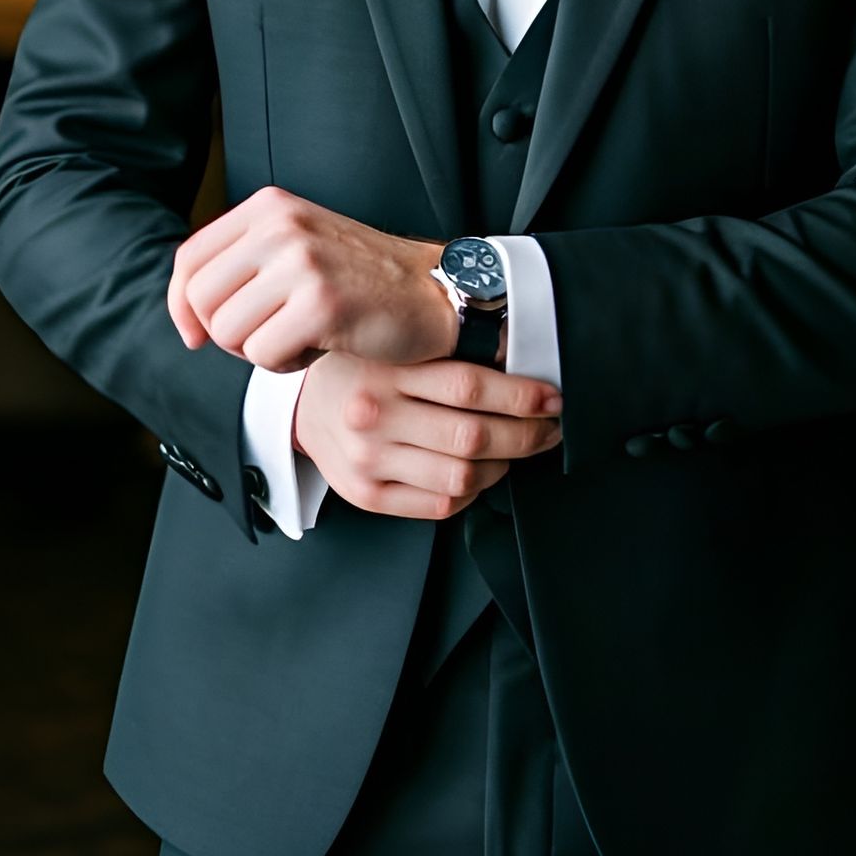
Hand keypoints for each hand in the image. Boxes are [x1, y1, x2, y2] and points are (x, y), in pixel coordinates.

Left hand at [166, 186, 457, 370]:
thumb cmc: (361, 280)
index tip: (195, 334)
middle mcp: (281, 226)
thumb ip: (243, 262)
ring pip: (228, 332)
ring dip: (259, 351)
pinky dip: (285, 366)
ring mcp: (303, 262)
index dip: (181, 305)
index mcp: (269, 207)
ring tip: (300, 336)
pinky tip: (317, 348)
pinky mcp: (322, 302)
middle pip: (201, 300)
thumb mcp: (296, 246)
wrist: (433, 292)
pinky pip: (263, 355)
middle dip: (225, 334)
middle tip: (268, 335)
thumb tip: (183, 311)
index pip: (189, 260)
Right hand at [291, 351, 563, 519]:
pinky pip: (440, 506)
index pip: (469, 387)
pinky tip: (480, 472)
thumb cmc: (362, 370)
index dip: (522, 396)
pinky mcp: (368, 495)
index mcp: (385, 373)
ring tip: (516, 449)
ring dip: (504, 465)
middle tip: (549, 428)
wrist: (303, 405)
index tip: (552, 399)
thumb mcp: (397, 349)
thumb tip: (519, 366)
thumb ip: (448, 357)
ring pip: (462, 477)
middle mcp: (374, 418)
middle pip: (472, 437)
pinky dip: (472, 492)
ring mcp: (369, 462)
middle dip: (526, 435)